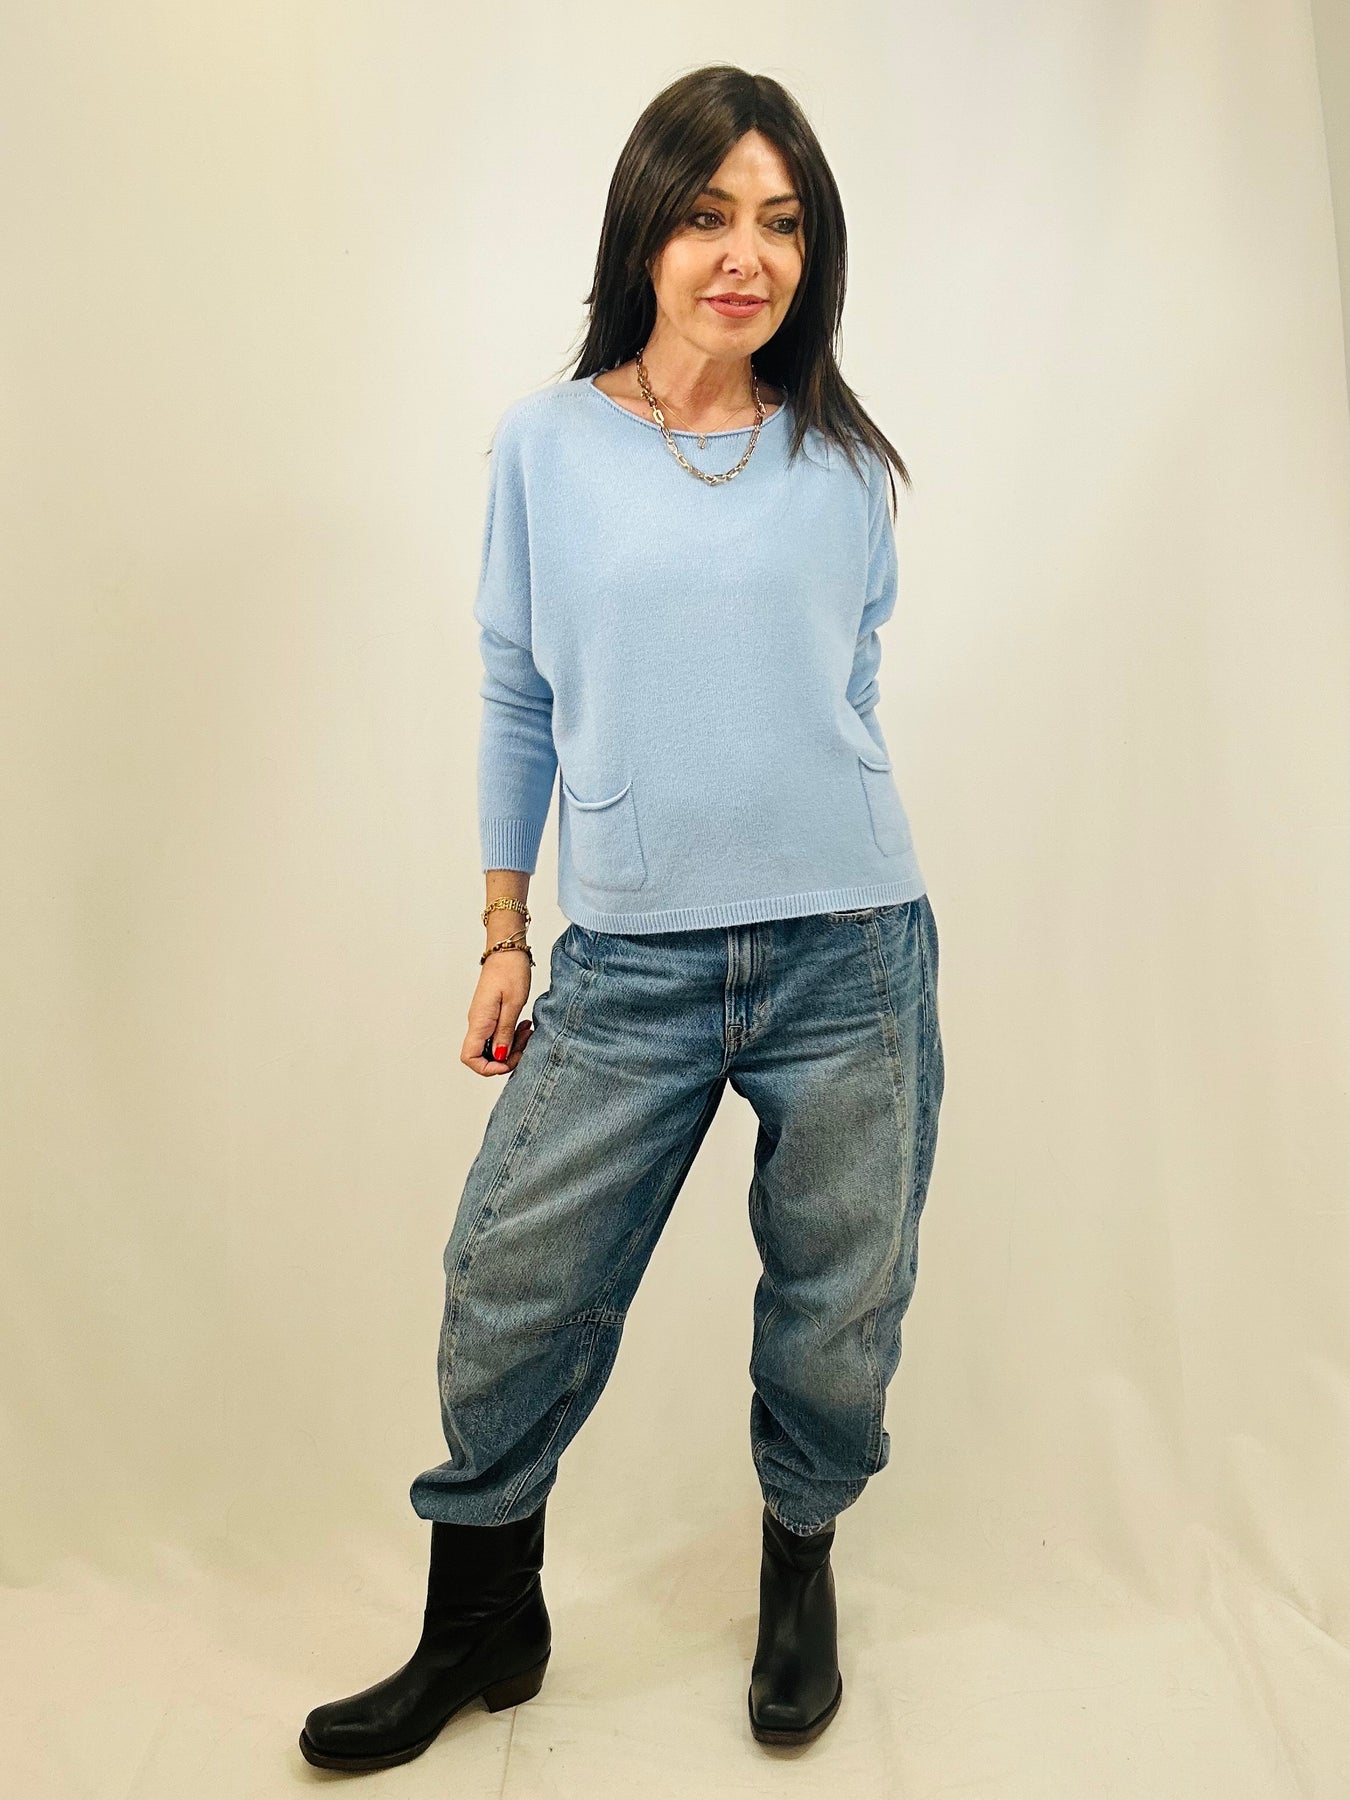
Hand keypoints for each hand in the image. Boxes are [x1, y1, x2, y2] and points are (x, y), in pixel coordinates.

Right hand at [462, 947, 533, 1076]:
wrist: (507, 949)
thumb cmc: (510, 970)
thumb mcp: (513, 1004)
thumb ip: (505, 1033)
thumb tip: (500, 1056)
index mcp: (480, 1021)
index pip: (470, 1058)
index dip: (488, 1068)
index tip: (509, 1060)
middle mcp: (477, 1022)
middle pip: (483, 1056)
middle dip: (506, 1057)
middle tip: (525, 1044)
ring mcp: (483, 1018)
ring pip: (493, 1046)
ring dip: (512, 1045)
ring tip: (528, 1032)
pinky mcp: (490, 1014)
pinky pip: (497, 1034)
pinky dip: (511, 1035)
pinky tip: (523, 1026)